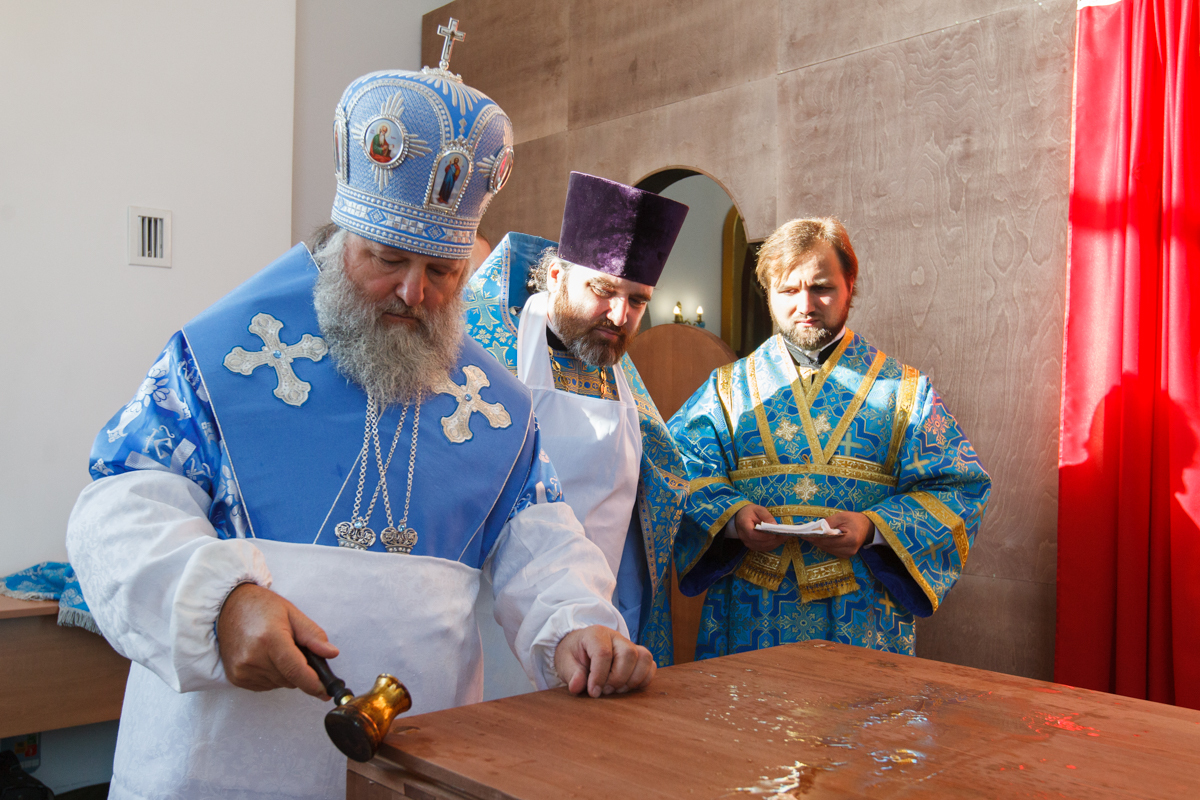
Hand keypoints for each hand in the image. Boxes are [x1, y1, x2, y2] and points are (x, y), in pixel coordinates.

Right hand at [216, 582, 338, 697]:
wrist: (228, 607)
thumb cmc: (261, 607)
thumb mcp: (292, 614)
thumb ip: (313, 635)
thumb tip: (331, 654)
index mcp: (270, 639)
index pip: (296, 670)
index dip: (314, 683)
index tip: (326, 691)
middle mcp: (253, 658)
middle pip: (290, 680)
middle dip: (301, 670)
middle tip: (296, 649)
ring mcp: (242, 670)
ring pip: (279, 684)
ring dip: (286, 673)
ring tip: (277, 649)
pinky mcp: (236, 678)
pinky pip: (266, 686)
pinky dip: (273, 675)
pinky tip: (266, 657)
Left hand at [554, 625, 655, 697]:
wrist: (580, 648)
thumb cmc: (573, 654)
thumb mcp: (565, 662)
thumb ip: (572, 674)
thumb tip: (577, 687)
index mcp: (596, 634)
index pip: (604, 653)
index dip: (599, 676)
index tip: (593, 692)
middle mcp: (616, 637)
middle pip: (628, 654)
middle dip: (618, 678)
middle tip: (605, 690)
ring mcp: (630, 644)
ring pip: (644, 658)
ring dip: (633, 679)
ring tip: (617, 689)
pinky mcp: (638, 655)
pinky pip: (650, 665)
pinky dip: (643, 679)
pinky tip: (628, 687)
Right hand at [734, 504, 786, 551]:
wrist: (741, 516)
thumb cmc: (750, 512)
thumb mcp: (759, 509)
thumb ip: (767, 517)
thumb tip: (775, 525)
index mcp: (743, 525)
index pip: (752, 534)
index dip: (764, 536)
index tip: (775, 533)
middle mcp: (744, 537)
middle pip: (759, 543)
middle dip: (773, 540)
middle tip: (785, 535)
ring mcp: (747, 543)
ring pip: (763, 547)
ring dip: (775, 543)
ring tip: (785, 537)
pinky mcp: (752, 546)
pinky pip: (764, 548)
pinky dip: (773, 545)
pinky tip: (779, 540)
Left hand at [802, 511, 874, 558]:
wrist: (867, 527)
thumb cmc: (854, 520)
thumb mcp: (842, 516)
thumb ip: (829, 523)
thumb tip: (815, 528)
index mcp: (851, 539)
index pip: (829, 541)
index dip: (816, 538)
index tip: (805, 534)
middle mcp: (850, 550)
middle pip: (827, 547)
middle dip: (815, 540)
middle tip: (805, 535)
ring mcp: (849, 554)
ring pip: (828, 550)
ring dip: (819, 544)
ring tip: (810, 537)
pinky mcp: (846, 555)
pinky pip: (832, 551)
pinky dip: (825, 546)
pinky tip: (820, 540)